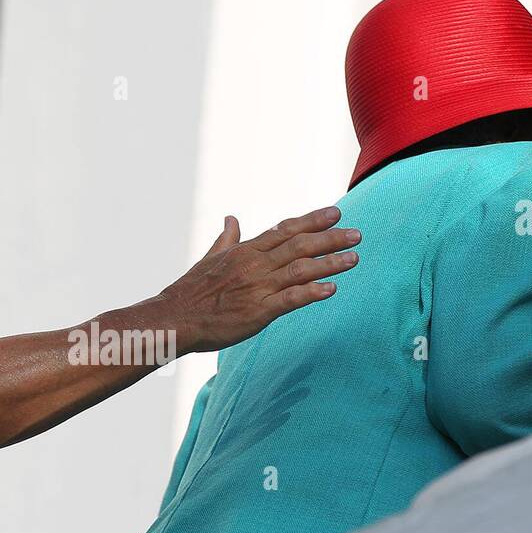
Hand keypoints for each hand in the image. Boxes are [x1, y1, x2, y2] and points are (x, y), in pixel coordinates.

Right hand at [157, 206, 359, 353]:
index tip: (334, 214)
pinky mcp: (258, 311)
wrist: (174, 318)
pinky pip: (290, 299)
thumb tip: (231, 218)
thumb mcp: (209, 258)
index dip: (311, 221)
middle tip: (357, 233)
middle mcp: (255, 264)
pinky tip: (332, 289)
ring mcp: (257, 287)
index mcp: (245, 251)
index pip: (284, 230)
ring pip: (300, 269)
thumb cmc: (189, 292)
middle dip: (330, 238)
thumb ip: (226, 239)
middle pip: (299, 245)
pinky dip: (312, 292)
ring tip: (353, 258)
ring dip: (329, 262)